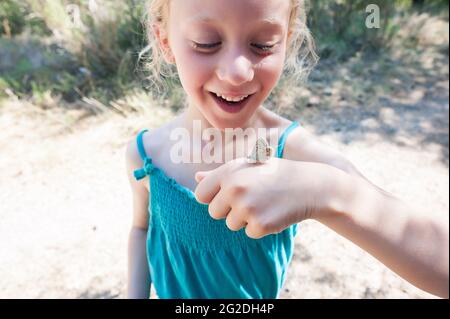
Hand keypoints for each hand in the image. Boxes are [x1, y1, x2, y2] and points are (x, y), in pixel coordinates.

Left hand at [194, 157, 346, 238]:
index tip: (227, 195)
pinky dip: (260, 227)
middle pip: (213, 212)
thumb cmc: (274, 173)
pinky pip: (248, 232)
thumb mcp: (247, 166)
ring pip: (231, 224)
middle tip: (252, 198)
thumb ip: (219, 174)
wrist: (309, 185)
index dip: (212, 197)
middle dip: (228, 209)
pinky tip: (273, 212)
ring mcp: (247, 208)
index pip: (200, 194)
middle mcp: (234, 189)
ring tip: (264, 202)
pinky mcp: (260, 225)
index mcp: (228, 172)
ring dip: (245, 218)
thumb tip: (195, 177)